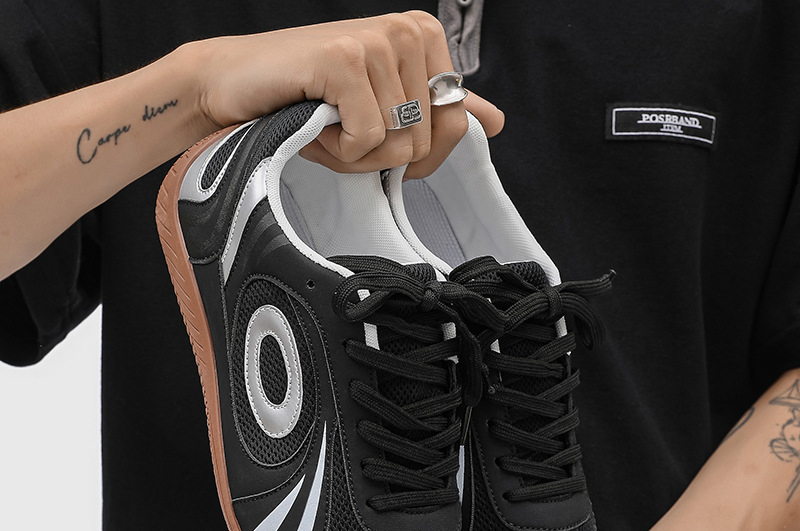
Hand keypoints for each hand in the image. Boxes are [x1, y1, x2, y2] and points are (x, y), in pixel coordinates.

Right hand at [187, 12, 503, 177]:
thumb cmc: (309, 104)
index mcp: (425, 40)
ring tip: (325, 121)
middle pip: (426, 143)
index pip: (454, 127)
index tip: (370, 129)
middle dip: (379, 156)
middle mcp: (409, 32)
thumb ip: (438, 112)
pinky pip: (368, 140)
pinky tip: (314, 120)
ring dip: (354, 154)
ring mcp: (378, 41)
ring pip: (398, 146)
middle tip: (341, 126)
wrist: (236, 87)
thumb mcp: (383, 111)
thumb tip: (496, 120)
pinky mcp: (347, 59)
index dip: (412, 153)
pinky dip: (337, 149)